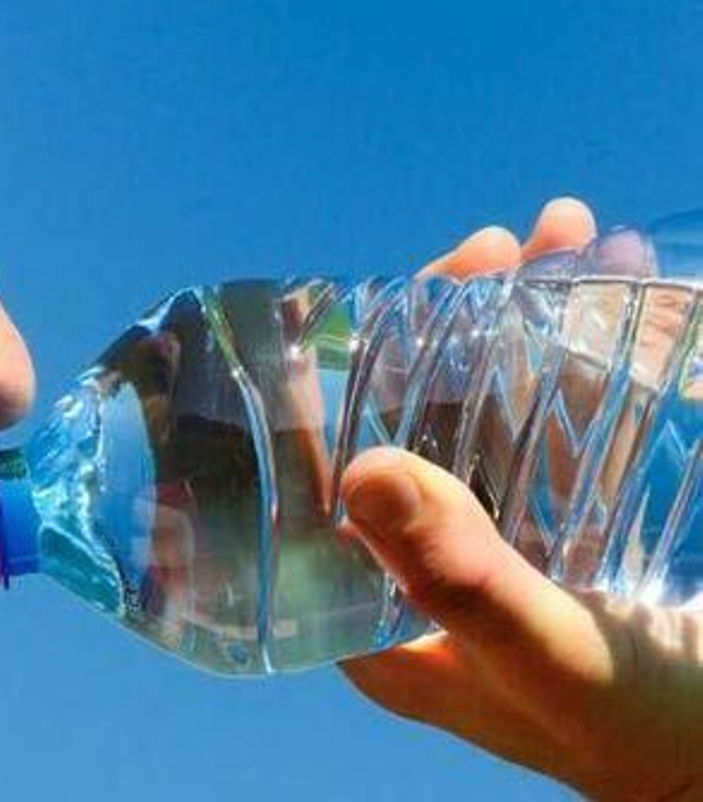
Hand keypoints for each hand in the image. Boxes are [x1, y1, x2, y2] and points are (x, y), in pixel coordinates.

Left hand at [339, 199, 702, 798]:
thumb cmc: (644, 729)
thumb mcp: (548, 654)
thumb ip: (461, 578)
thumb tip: (360, 472)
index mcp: (376, 619)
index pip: (320, 480)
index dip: (338, 383)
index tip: (386, 298)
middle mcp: (419, 575)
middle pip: (407, 423)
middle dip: (448, 325)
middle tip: (497, 247)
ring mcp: (496, 547)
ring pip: (485, 410)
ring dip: (520, 321)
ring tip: (564, 237)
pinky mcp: (564, 532)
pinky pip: (557, 431)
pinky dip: (580, 357)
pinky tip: (605, 286)